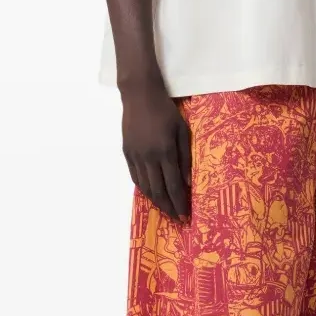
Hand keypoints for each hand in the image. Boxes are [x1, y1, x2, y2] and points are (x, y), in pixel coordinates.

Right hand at [121, 81, 191, 220]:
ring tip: (165, 210)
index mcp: (165, 152)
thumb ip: (185, 157)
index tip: (185, 216)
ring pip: (145, 187)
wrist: (139, 95)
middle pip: (158, 191)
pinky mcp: (127, 153)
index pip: (174, 185)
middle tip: (176, 220)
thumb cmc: (166, 110)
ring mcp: (135, 156)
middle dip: (168, 208)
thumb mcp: (182, 131)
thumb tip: (187, 182)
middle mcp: (149, 158)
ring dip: (156, 202)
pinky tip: (150, 195)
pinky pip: (135, 177)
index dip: (179, 203)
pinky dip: (143, 189)